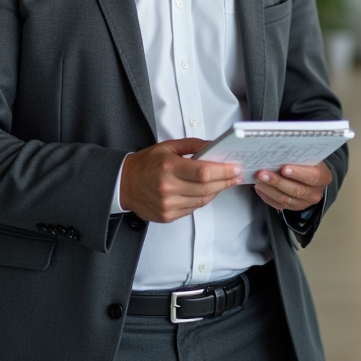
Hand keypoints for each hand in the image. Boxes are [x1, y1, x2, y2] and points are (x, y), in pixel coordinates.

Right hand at [119, 138, 242, 222]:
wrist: (123, 184)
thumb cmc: (146, 164)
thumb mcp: (167, 146)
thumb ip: (192, 145)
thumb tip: (214, 146)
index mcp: (168, 167)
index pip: (203, 172)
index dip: (223, 171)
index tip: (235, 167)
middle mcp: (168, 187)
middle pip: (206, 188)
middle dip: (226, 181)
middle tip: (237, 175)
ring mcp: (167, 204)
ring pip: (202, 200)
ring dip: (217, 191)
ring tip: (225, 182)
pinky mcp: (167, 215)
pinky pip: (193, 208)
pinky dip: (203, 199)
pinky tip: (207, 191)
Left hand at [254, 162, 331, 211]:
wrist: (312, 178)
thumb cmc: (309, 164)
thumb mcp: (310, 157)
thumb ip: (300, 156)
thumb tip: (280, 150)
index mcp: (323, 177)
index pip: (312, 177)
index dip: (297, 173)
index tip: (283, 168)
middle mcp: (315, 193)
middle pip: (296, 190)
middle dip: (277, 181)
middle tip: (262, 173)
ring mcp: (304, 203)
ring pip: (285, 199)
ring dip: (269, 189)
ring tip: (258, 180)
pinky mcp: (293, 208)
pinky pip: (278, 205)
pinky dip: (267, 196)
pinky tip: (259, 188)